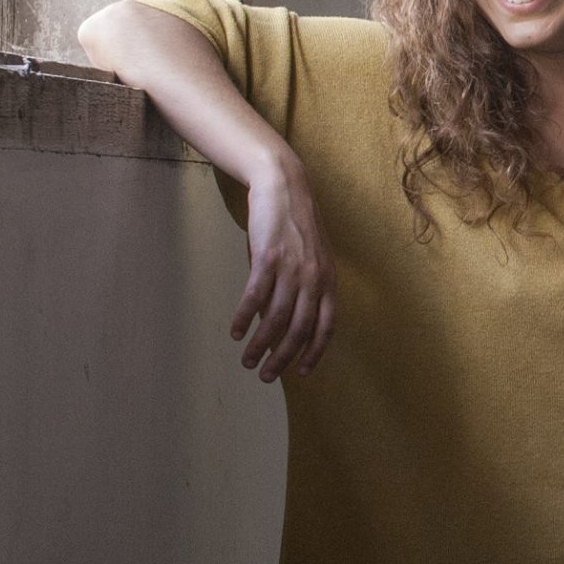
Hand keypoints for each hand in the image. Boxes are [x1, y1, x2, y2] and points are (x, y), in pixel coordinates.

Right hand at [233, 160, 336, 381]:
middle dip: (282, 358)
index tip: (301, 373)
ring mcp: (292, 268)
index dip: (314, 352)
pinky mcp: (268, 258)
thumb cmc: (293, 228)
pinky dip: (244, 318)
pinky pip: (255, 297)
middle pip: (299, 329)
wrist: (284, 187)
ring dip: (259, 344)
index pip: (325, 326)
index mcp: (328, 281)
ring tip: (247, 360)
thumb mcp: (307, 261)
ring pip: (276, 318)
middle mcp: (314, 278)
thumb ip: (300, 292)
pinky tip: (234, 332)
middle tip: (265, 376)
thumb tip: (278, 325)